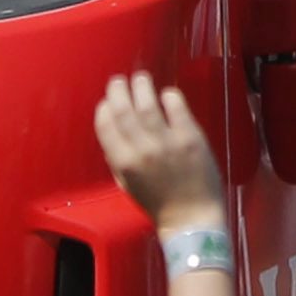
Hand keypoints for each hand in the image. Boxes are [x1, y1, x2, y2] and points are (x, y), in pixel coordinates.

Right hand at [93, 71, 222, 229]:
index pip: (106, 126)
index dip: (104, 109)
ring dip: (142, 87)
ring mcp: (167, 142)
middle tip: (118, 80)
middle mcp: (142, 149)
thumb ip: (118, 159)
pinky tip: (166, 93)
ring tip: (140, 78)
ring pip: (148, 105)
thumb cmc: (158, 203)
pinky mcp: (191, 137)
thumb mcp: (127, 185)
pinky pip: (177, 108)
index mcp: (124, 163)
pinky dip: (170, 97)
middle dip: (118, 91)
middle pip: (124, 111)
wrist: (191, 217)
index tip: (106, 101)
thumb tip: (114, 132)